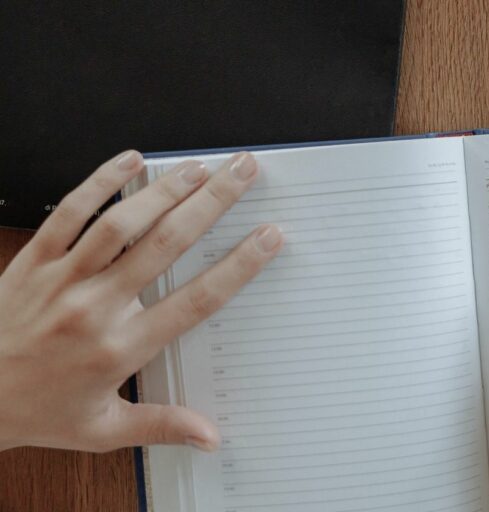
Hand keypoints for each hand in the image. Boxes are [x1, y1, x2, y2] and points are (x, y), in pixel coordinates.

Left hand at [0, 150, 281, 452]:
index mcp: (121, 348)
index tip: (267, 238)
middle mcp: (95, 307)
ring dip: (166, 190)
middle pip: (167, 245)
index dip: (238, 266)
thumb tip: (209, 436)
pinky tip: (130, 160)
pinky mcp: (33, 260)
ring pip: (122, 224)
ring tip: (201, 168)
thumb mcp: (102, 430)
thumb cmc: (34, 411)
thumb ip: (161, 426)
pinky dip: (101, 183)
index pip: (195, 300)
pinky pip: (69, 213)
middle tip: (242, 173)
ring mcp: (62, 279)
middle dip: (212, 203)